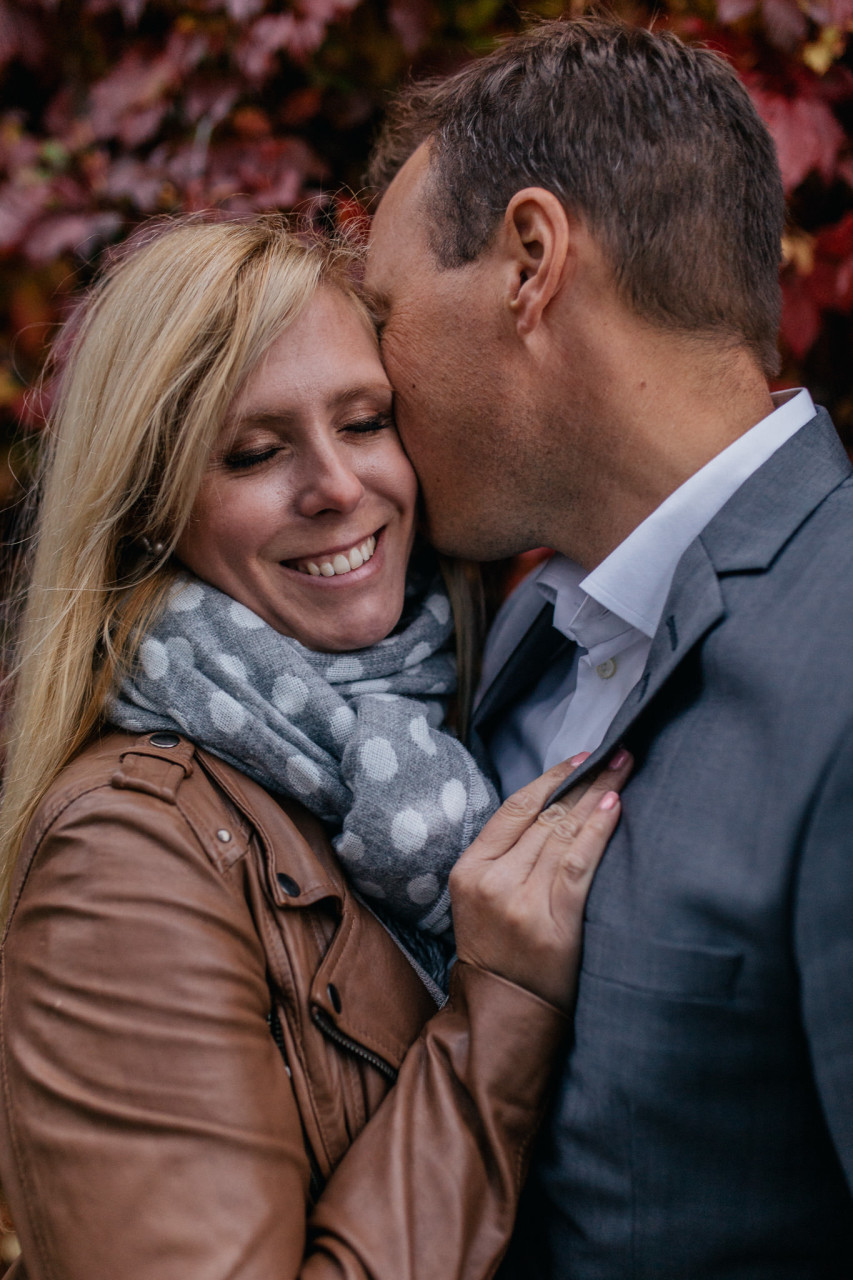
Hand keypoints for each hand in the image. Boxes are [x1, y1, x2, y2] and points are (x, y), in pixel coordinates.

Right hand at [449, 750, 631, 1010]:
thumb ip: (507, 855)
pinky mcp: (552, 922)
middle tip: (618, 752)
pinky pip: (579, 864)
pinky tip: (614, 806)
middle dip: (584, 779)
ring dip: (597, 795)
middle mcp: (493, 881)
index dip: (552, 778)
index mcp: (469, 869)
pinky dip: (598, 831)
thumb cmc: (500, 953)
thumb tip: (556, 806)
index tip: (582, 757)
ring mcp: (521, 901)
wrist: (503, 1015)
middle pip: (545, 816)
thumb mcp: (482, 898)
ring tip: (625, 769)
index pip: (515, 809)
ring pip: (563, 834)